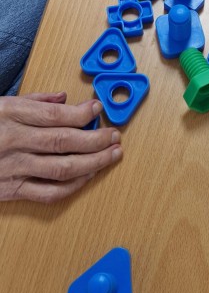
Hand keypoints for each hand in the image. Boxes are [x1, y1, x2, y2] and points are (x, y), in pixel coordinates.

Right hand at [0, 93, 121, 202]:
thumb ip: (33, 101)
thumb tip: (64, 99)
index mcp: (10, 115)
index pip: (56, 115)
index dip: (82, 113)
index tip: (98, 108)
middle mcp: (13, 142)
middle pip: (65, 141)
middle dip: (96, 139)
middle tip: (114, 135)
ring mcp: (13, 169)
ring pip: (63, 168)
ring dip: (94, 162)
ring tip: (112, 154)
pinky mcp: (11, 191)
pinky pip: (50, 192)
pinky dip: (74, 185)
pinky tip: (89, 175)